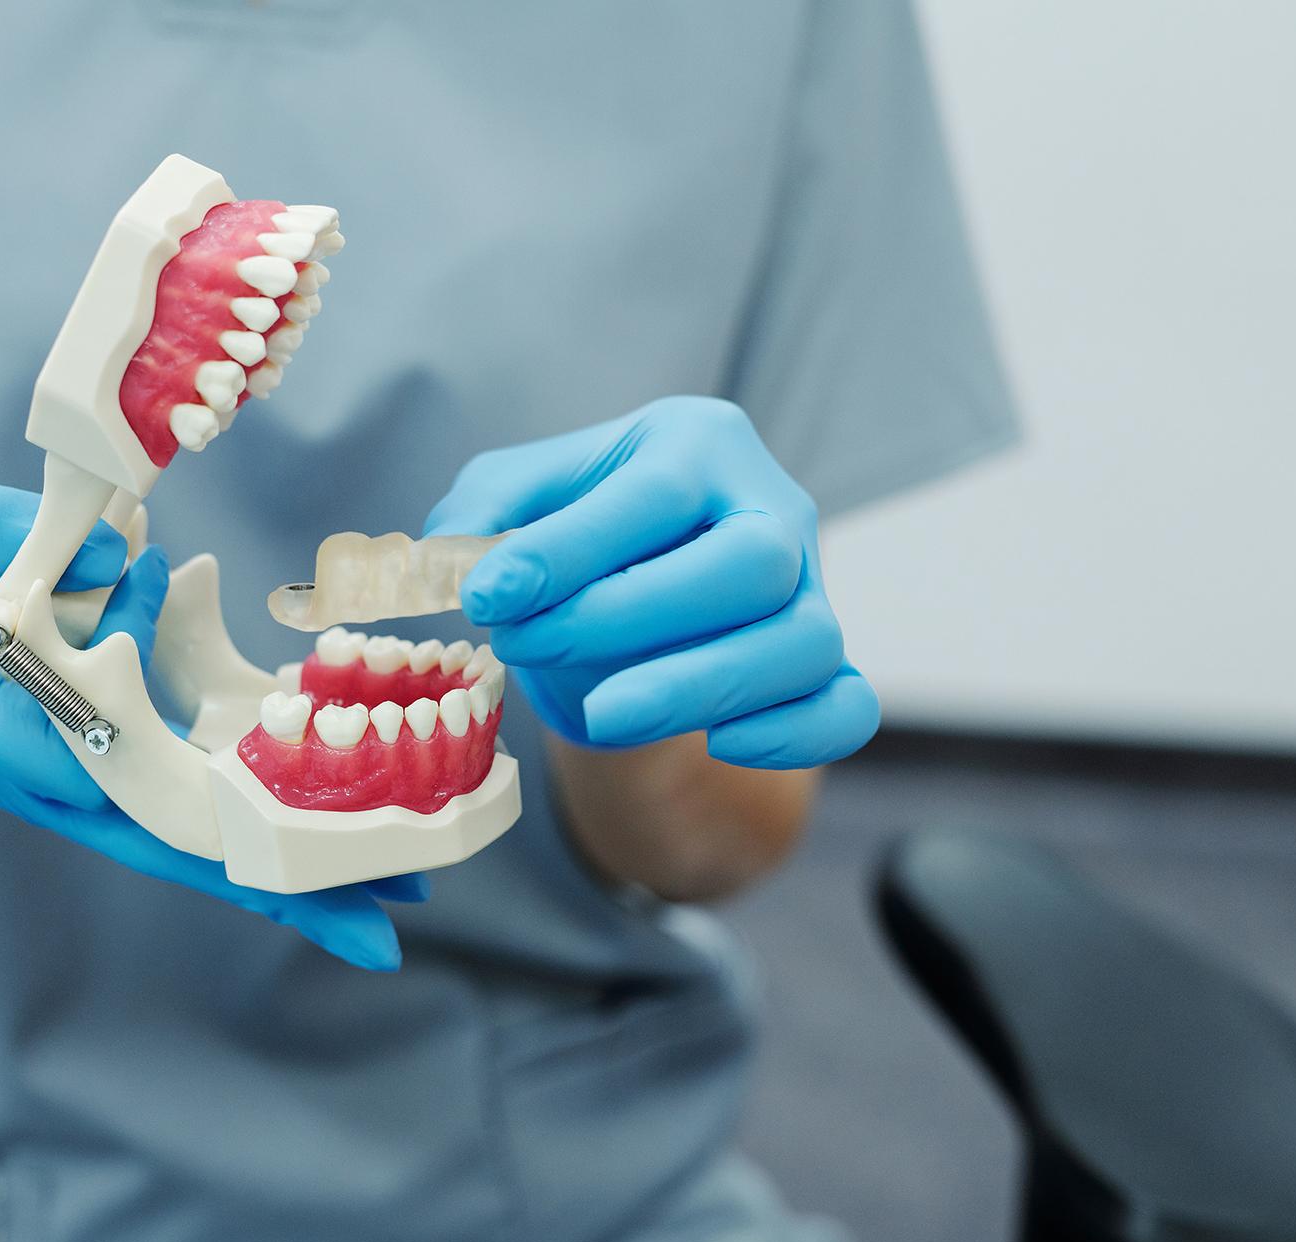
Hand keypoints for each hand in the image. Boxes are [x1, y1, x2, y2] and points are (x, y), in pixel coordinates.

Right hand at [0, 432, 415, 968]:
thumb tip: (116, 547)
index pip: (107, 789)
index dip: (210, 823)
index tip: (306, 862)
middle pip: (154, 839)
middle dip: (268, 885)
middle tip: (382, 933)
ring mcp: (15, 753)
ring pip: (153, 821)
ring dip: (257, 853)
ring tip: (369, 881)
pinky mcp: (30, 726)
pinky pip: (134, 768)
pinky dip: (211, 790)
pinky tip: (291, 801)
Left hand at [425, 397, 877, 767]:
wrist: (630, 604)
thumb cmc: (574, 541)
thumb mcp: (514, 502)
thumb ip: (478, 515)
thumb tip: (451, 557)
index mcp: (700, 444)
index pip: (655, 495)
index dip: (569, 550)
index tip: (488, 594)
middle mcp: (774, 508)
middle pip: (752, 563)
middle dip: (632, 616)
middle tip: (528, 646)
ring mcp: (814, 591)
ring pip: (805, 643)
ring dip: (697, 686)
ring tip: (600, 716)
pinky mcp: (829, 668)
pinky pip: (844, 709)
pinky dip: (790, 735)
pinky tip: (714, 743)